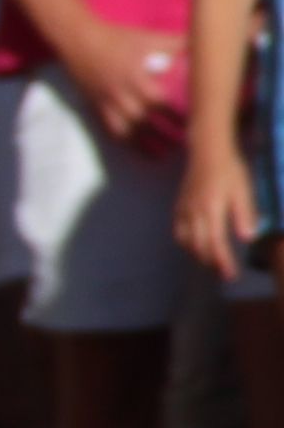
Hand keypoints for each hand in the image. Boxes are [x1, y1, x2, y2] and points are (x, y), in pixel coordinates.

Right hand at [59, 14, 182, 150]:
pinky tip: (134, 147)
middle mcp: (123, 95)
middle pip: (147, 122)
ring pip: (128, 131)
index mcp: (138, 79)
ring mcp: (108, 103)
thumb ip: (174, 43)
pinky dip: (123, 140)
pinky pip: (110, 128)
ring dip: (145, 145)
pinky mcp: (97, 106)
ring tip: (162, 155)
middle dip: (166, 136)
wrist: (78, 40)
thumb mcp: (148, 38)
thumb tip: (201, 45)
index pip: (162, 104)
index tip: (194, 124)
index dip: (178, 117)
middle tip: (184, 144)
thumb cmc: (116, 38)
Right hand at [180, 132, 259, 276]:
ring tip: (212, 263)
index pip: (216, 243)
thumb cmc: (230, 170)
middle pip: (199, 246)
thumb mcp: (243, 191)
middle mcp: (194, 213)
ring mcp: (184, 211)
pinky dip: (186, 244)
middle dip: (211, 263)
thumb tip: (248, 238)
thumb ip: (245, 214)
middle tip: (225, 274)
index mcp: (211, 210)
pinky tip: (196, 246)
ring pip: (186, 242)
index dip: (223, 261)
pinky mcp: (179, 207)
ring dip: (198, 256)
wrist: (207, 152)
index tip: (231, 275)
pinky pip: (179, 232)